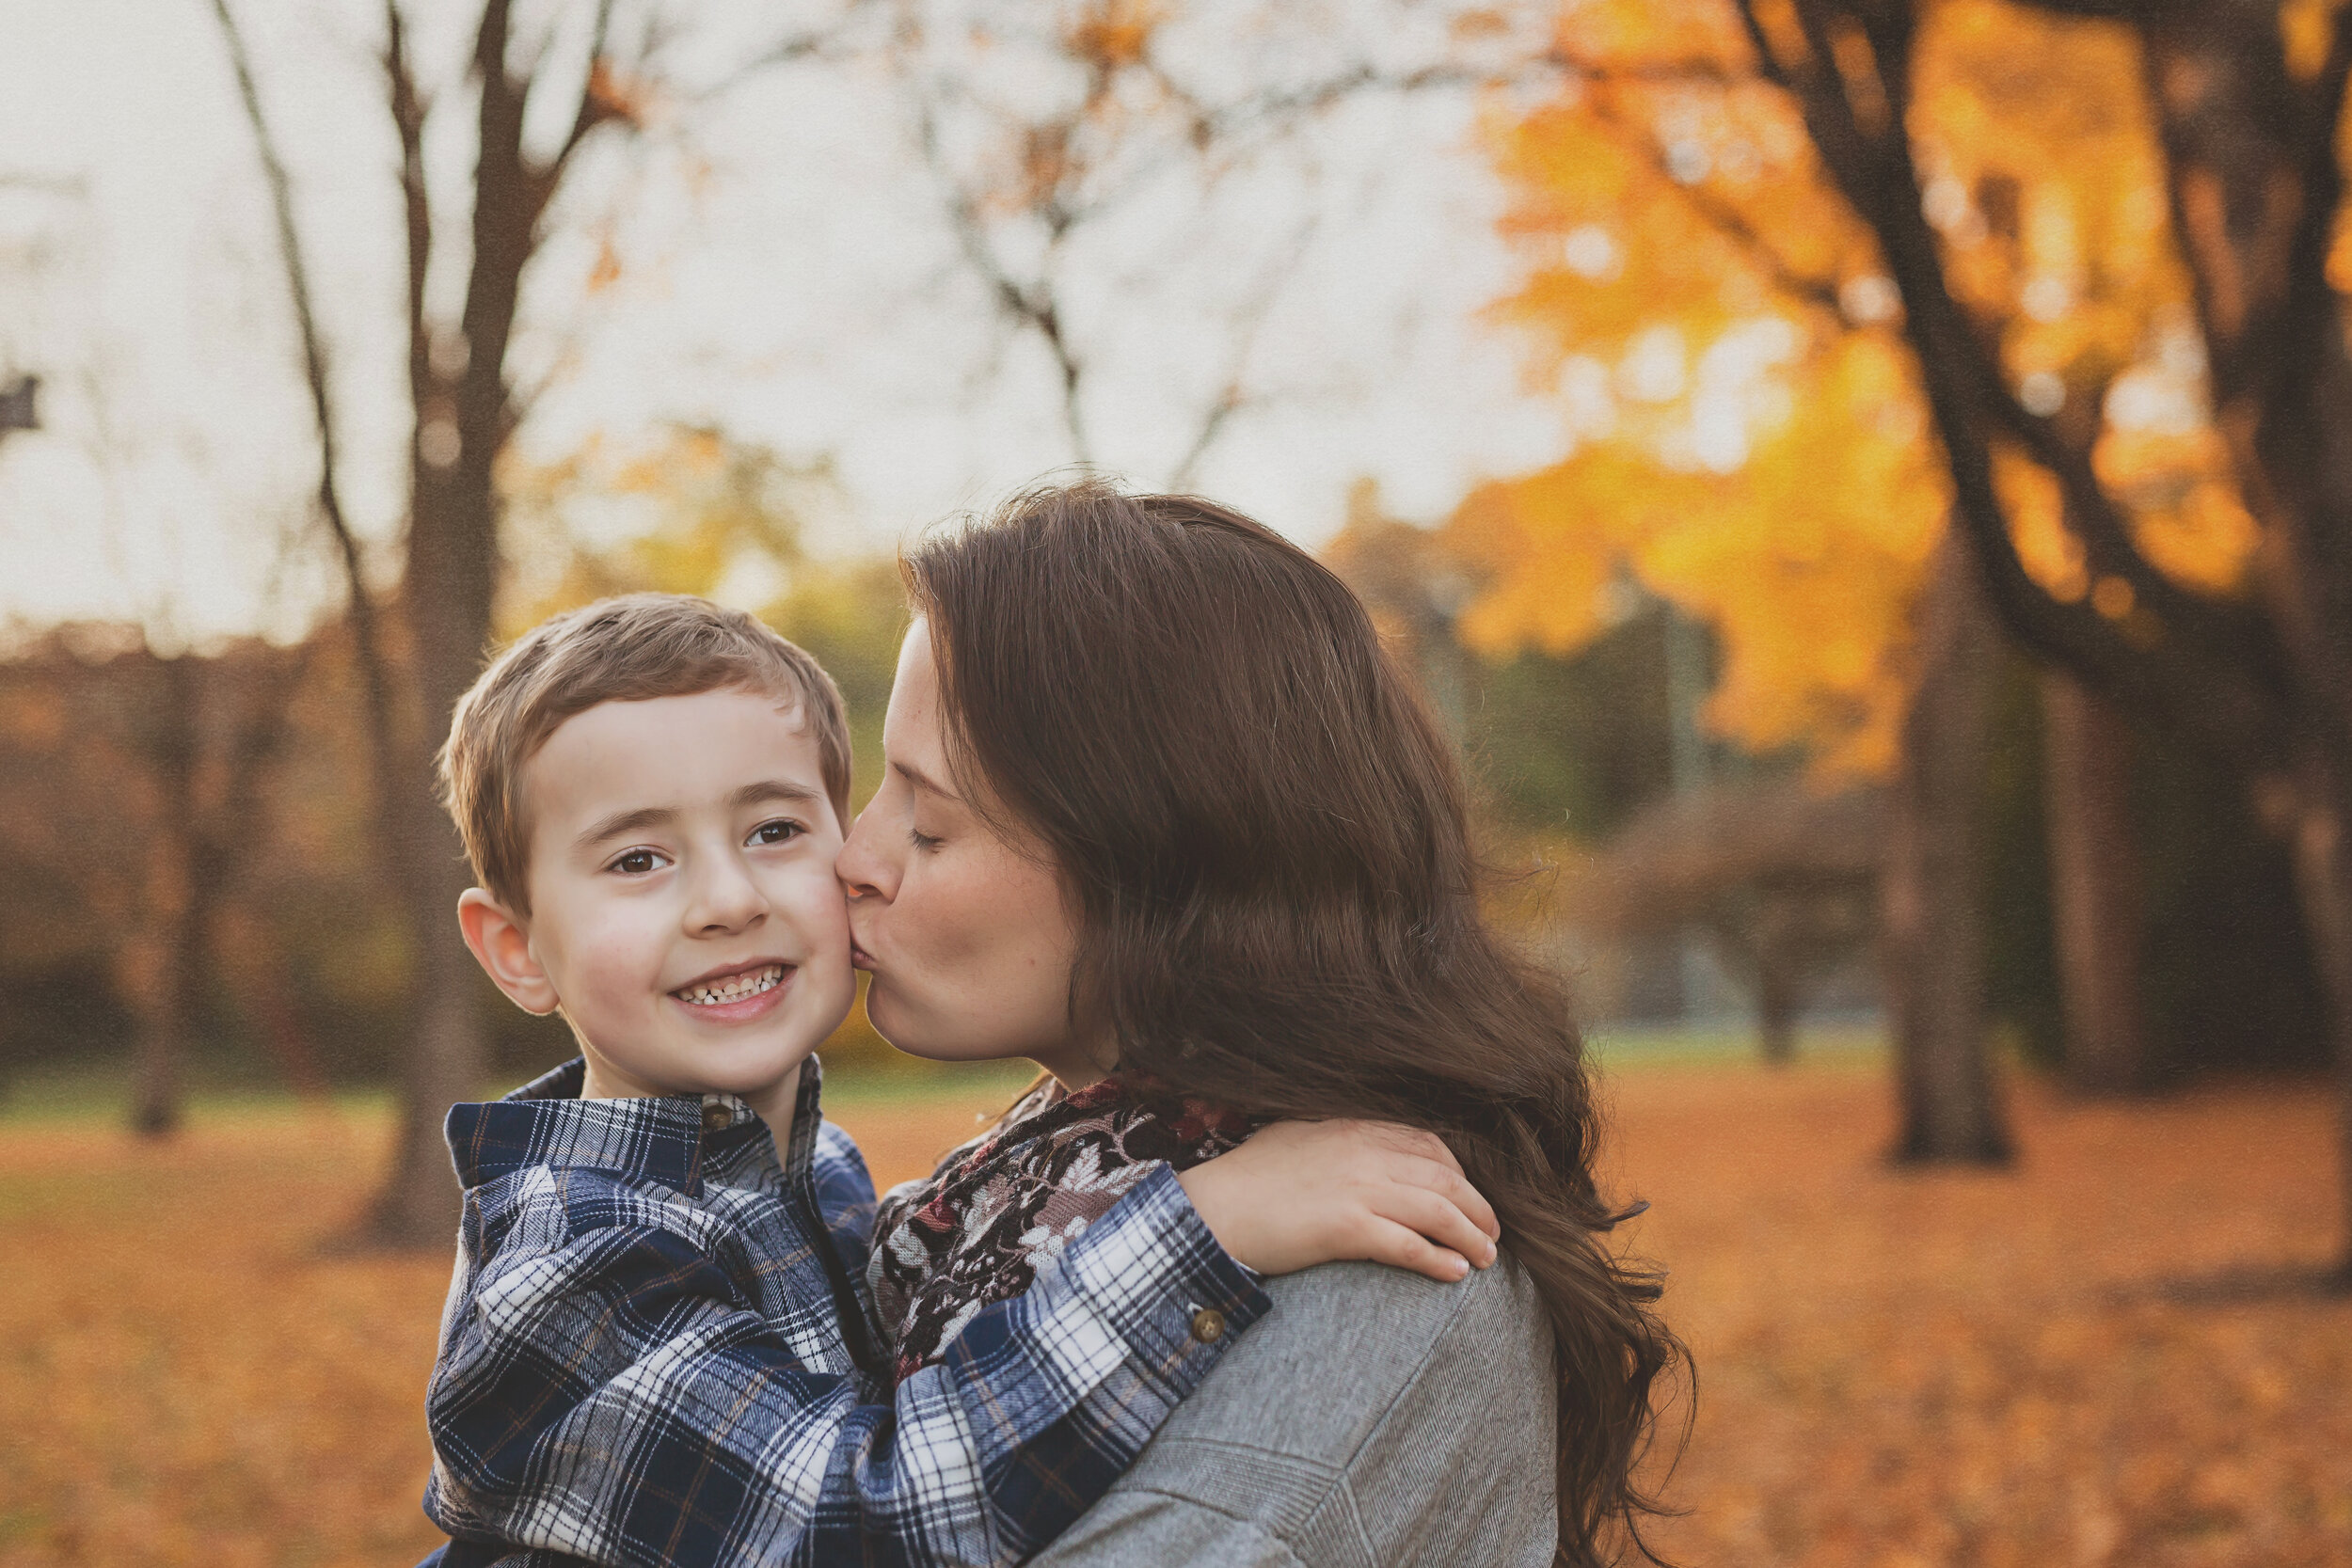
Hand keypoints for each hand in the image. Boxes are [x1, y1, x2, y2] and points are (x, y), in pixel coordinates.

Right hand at [1175, 1120, 1501, 1282]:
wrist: (1212, 1209)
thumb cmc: (1250, 1179)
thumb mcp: (1300, 1137)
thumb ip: (1341, 1139)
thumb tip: (1371, 1152)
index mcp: (1354, 1126)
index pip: (1429, 1145)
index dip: (1461, 1175)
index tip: (1472, 1199)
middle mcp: (1362, 1151)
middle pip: (1445, 1178)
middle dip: (1479, 1209)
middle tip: (1493, 1235)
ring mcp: (1356, 1188)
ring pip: (1438, 1211)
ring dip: (1471, 1237)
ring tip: (1486, 1260)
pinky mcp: (1346, 1227)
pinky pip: (1409, 1245)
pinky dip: (1439, 1260)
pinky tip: (1455, 1274)